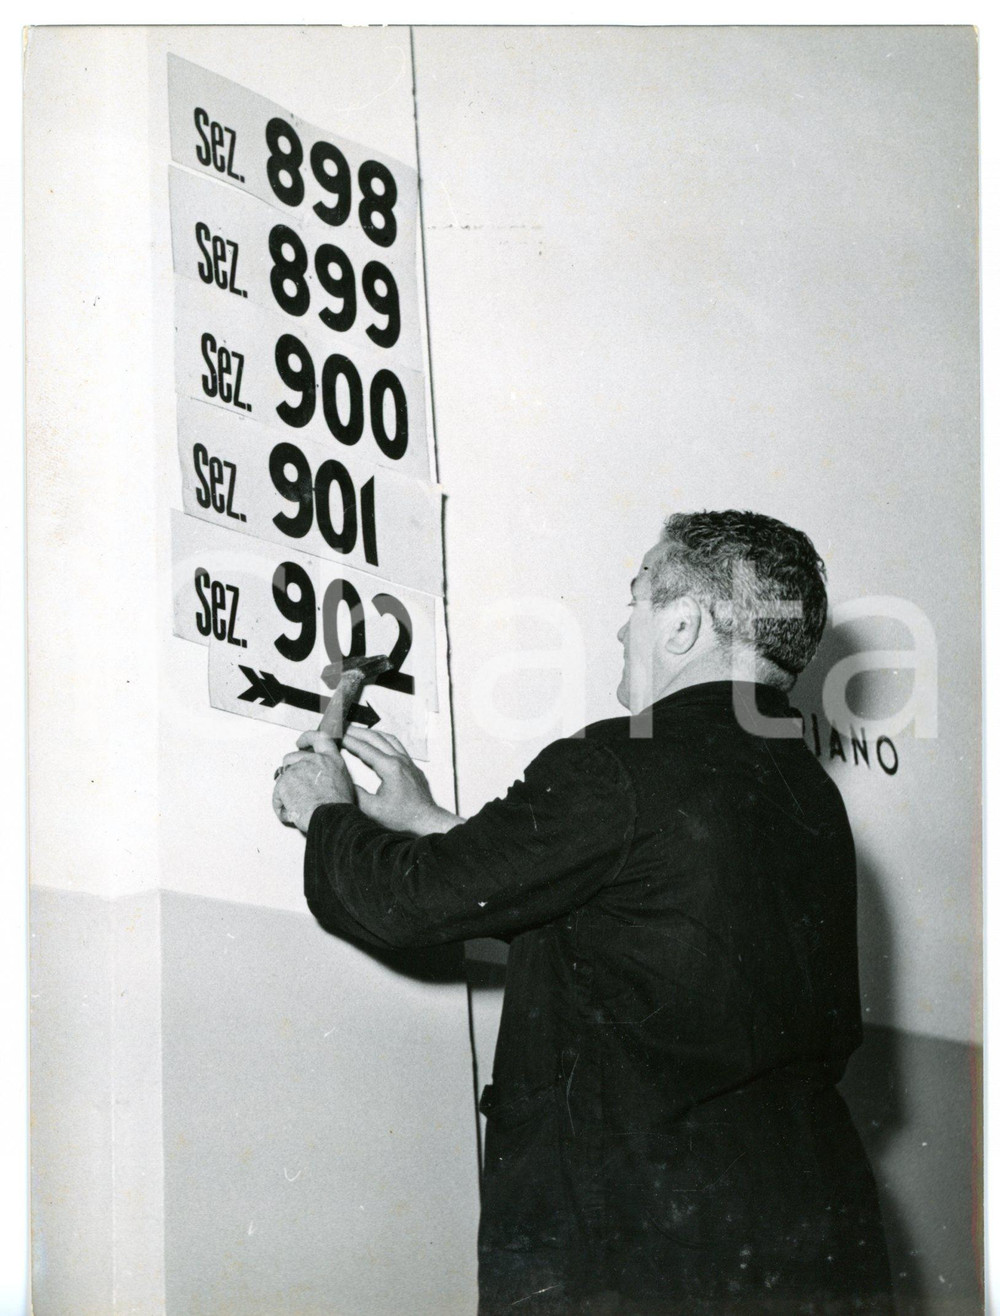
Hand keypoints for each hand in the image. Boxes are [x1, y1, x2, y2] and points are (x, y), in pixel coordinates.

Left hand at [273, 734, 353, 833]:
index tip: (300, 742)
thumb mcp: (343, 782)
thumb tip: (323, 779)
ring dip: (287, 792)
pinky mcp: (284, 783)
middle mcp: (313, 760)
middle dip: (289, 770)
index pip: (318, 737)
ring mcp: (297, 770)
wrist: (331, 817)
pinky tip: (292, 812)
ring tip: (298, 806)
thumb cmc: (339, 807)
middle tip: (294, 786)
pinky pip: (277, 795)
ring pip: (282, 778)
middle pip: (292, 758)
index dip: (307, 738)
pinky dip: (281, 806)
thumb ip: (330, 773)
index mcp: (330, 759)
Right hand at [340, 727, 462, 835]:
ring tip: (358, 732)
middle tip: (344, 728)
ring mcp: (407, 761)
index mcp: (390, 768)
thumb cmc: (403, 817)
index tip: (338, 735)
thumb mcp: (374, 810)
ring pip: (387, 739)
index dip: (349, 741)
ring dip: (371, 733)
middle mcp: (400, 760)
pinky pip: (396, 745)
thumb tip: (344, 783)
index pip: (365, 749)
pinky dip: (383, 739)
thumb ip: (357, 795)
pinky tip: (378, 742)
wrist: (426, 820)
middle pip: (376, 738)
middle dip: (358, 732)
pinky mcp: (412, 765)